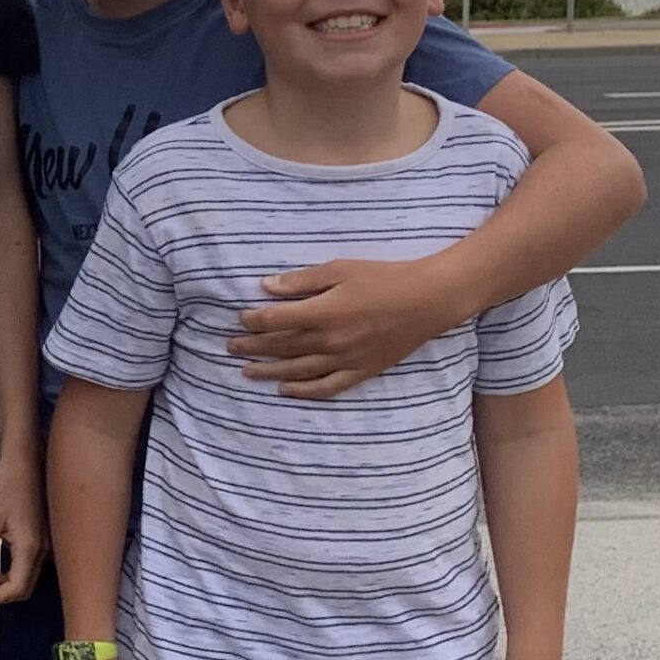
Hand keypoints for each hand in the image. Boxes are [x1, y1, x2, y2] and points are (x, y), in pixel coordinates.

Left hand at [0, 454, 44, 604]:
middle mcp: (42, 550)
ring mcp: (46, 545)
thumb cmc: (4, 487)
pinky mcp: (44, 539)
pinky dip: (15, 573)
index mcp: (28, 548)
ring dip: (7, 584)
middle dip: (0, 594)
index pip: (15, 589)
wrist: (23, 463)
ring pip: (29, 579)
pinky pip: (31, 567)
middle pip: (24, 589)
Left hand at [230, 255, 460, 397]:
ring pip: (297, 371)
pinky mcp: (361, 371)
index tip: (240, 318)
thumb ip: (302, 281)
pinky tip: (284, 389)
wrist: (430, 299)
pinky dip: (303, 391)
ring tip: (246, 371)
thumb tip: (267, 287)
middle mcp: (330, 340)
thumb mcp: (341, 268)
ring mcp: (345, 360)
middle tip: (229, 347)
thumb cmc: (385, 277)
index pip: (274, 320)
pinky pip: (326, 387)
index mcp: (323, 312)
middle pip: (281, 347)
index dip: (253, 320)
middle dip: (252, 347)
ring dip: (268, 372)